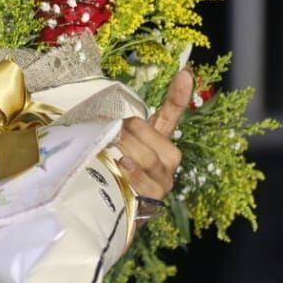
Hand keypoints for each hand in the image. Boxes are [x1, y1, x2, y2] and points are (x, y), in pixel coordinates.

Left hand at [114, 64, 193, 201]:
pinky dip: (133, 173)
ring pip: (151, 159)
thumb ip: (111, 130)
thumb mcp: (112, 144)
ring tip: (111, 148)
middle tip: (111, 132)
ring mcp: (163, 182)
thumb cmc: (112, 168)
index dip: (178, 95)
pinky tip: (122, 165)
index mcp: (158, 139)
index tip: (184, 73)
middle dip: (132, 132)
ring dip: (128, 150)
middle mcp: (166, 160)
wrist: (111, 208)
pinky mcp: (154, 201)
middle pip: (157, 138)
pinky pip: (147, 184)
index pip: (172, 114)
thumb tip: (98, 114)